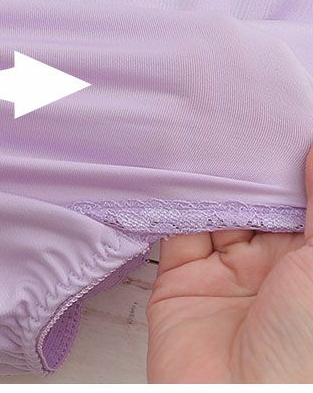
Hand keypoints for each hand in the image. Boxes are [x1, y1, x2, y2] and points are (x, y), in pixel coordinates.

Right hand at [147, 147, 312, 381]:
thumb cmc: (302, 353)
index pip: (301, 205)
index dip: (292, 167)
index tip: (277, 124)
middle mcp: (274, 271)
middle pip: (257, 204)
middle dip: (247, 169)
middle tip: (236, 120)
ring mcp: (226, 276)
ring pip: (215, 212)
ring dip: (209, 182)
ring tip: (204, 136)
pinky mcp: (182, 282)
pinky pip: (176, 232)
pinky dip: (173, 204)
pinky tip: (175, 175)